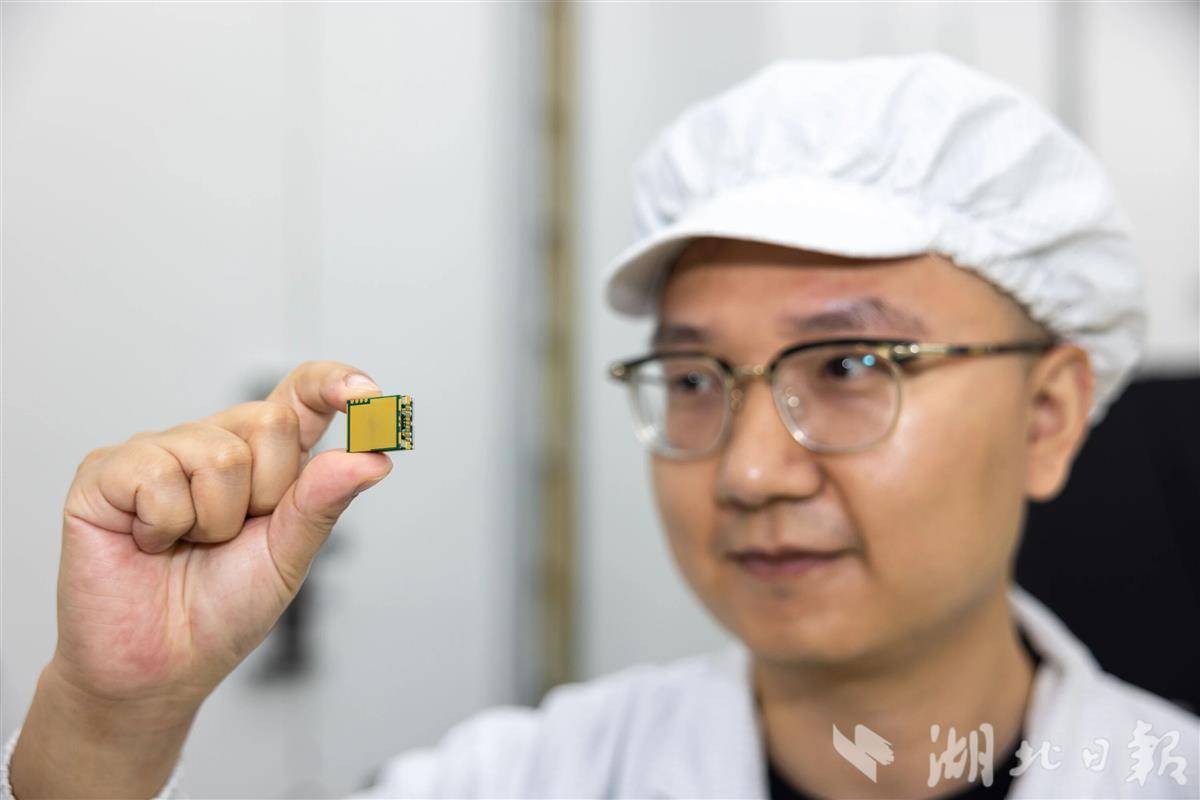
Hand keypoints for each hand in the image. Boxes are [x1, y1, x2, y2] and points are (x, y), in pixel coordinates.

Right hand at [50, 361, 391, 713]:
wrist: (156, 667)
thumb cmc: (221, 610)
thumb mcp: (288, 557)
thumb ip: (323, 502)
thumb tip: (373, 458)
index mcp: (263, 457)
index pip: (302, 395)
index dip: (334, 383)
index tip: (368, 394)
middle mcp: (212, 441)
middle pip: (269, 420)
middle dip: (266, 493)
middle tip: (232, 536)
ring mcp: (157, 451)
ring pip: (217, 453)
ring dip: (213, 520)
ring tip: (188, 545)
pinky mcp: (106, 471)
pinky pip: (157, 475)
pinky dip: (164, 524)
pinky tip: (149, 543)